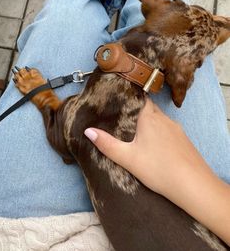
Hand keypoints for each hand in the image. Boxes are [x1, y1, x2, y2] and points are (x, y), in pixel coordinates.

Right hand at [84, 99, 229, 244]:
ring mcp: (176, 128)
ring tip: (135, 130)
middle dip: (136, 110)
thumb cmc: (159, 169)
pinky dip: (159, 132)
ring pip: (159, 118)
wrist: (193, 185)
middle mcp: (164, 118)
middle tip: (122, 116)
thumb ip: (107, 144)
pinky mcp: (183, 140)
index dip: (128, 97)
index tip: (117, 99)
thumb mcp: (128, 158)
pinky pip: (168, 129)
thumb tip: (88, 131)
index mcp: (149, 117)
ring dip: (148, 121)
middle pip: (148, 107)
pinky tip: (155, 144)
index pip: (139, 98)